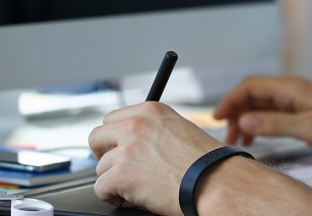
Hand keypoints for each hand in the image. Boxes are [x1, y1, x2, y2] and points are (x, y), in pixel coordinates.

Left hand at [88, 102, 222, 215]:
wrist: (214, 182)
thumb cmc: (205, 163)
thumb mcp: (179, 129)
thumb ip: (152, 130)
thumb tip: (134, 142)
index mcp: (150, 111)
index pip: (112, 118)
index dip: (114, 138)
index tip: (118, 150)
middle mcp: (135, 125)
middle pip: (97, 136)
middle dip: (103, 155)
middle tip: (117, 168)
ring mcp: (126, 149)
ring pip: (100, 167)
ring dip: (114, 180)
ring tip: (136, 187)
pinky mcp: (121, 174)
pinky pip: (101, 188)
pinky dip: (113, 197)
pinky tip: (132, 198)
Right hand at [213, 76, 311, 151]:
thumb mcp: (309, 127)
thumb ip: (275, 124)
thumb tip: (245, 120)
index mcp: (290, 88)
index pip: (250, 86)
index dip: (231, 100)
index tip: (218, 116)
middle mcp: (290, 90)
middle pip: (252, 94)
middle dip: (235, 111)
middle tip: (227, 132)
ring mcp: (294, 99)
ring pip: (260, 104)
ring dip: (246, 119)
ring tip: (239, 138)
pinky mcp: (299, 109)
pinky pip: (271, 113)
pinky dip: (259, 123)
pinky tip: (256, 136)